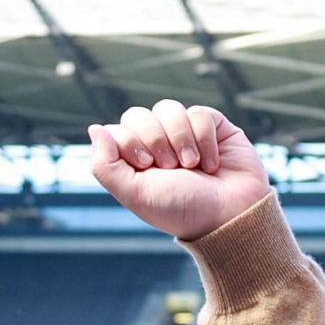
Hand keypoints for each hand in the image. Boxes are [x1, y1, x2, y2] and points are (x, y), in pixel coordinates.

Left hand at [88, 100, 271, 241]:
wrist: (230, 216)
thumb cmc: (181, 210)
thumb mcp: (135, 194)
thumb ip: (105, 165)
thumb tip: (94, 127)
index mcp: (134, 160)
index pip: (117, 129)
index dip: (130, 142)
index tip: (146, 167)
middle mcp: (157, 143)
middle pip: (138, 114)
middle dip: (154, 139)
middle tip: (171, 167)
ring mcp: (184, 133)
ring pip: (168, 108)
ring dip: (180, 138)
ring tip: (192, 165)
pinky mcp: (213, 127)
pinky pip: (199, 113)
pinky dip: (204, 139)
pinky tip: (212, 164)